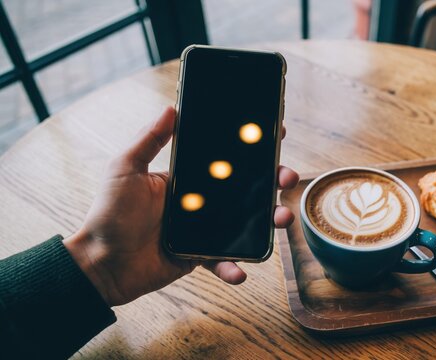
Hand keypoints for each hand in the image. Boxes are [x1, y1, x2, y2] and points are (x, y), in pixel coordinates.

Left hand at [63, 107, 298, 305]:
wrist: (101, 263)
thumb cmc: (109, 214)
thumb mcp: (125, 169)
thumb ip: (148, 139)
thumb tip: (170, 108)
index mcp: (189, 177)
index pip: (226, 158)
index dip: (252, 146)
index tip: (276, 132)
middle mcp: (203, 201)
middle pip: (247, 188)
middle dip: (273, 180)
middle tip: (287, 176)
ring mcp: (205, 228)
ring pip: (247, 222)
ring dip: (269, 220)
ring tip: (281, 218)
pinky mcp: (201, 256)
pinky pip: (224, 260)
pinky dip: (234, 267)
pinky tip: (240, 270)